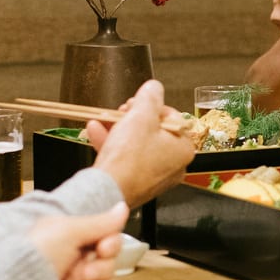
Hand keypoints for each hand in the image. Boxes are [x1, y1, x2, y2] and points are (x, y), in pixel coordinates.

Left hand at [27, 203, 128, 279]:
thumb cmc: (37, 253)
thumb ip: (100, 222)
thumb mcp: (68, 231)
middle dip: (101, 268)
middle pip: (111, 263)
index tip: (102, 248)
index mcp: (74, 239)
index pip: (109, 239)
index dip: (112, 244)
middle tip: (83, 272)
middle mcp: (78, 260)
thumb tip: (123, 207)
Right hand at [86, 80, 197, 205]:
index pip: (172, 117)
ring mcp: (155, 177)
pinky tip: (95, 132)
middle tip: (120, 111)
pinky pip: (127, 159)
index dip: (151, 105)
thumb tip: (154, 87)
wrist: (106, 192)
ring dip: (118, 129)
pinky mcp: (136, 184)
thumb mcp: (140, 116)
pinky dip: (112, 145)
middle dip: (131, 118)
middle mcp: (174, 165)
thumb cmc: (128, 158)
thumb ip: (149, 97)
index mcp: (183, 149)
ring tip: (102, 119)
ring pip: (137, 145)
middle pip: (153, 131)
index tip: (136, 102)